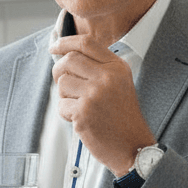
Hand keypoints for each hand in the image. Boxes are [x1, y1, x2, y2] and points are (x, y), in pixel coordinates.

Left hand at [49, 35, 156, 176]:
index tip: (55, 46)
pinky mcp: (83, 112)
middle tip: (63, 83)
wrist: (133, 146)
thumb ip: (99, 68)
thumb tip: (67, 57)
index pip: (86, 43)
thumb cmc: (123, 118)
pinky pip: (61, 105)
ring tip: (80, 106)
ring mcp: (94, 94)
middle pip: (69, 60)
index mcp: (117, 67)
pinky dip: (66, 114)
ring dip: (65, 96)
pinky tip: (81, 119)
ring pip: (62, 83)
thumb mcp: (119, 84)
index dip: (66, 41)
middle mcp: (107, 77)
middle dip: (59, 70)